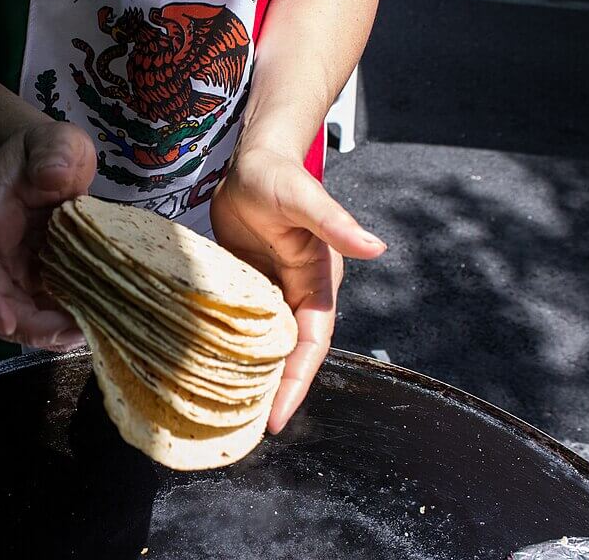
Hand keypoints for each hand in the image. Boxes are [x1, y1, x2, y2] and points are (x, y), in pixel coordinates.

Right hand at [0, 121, 96, 349]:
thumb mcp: (56, 139)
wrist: (56, 162)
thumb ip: (53, 150)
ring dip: (47, 335)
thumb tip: (52, 176)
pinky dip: (63, 327)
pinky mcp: (38, 285)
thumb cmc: (50, 150)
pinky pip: (43, 315)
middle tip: (70, 333)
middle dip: (25, 328)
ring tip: (87, 332)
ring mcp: (13, 274)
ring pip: (16, 320)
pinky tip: (94, 324)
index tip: (6, 319)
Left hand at [210, 148, 386, 432]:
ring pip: (264, 343)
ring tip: (228, 411)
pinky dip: (230, 347)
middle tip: (246, 428)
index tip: (276, 417)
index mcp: (317, 283)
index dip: (297, 382)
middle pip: (288, 353)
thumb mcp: (304, 198)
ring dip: (252, 373)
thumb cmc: (279, 176)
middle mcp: (296, 293)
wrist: (252, 160)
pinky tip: (212, 366)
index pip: (310, 344)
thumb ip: (334, 222)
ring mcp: (269, 290)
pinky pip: (240, 324)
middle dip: (274, 390)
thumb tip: (375, 247)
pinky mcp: (245, 283)